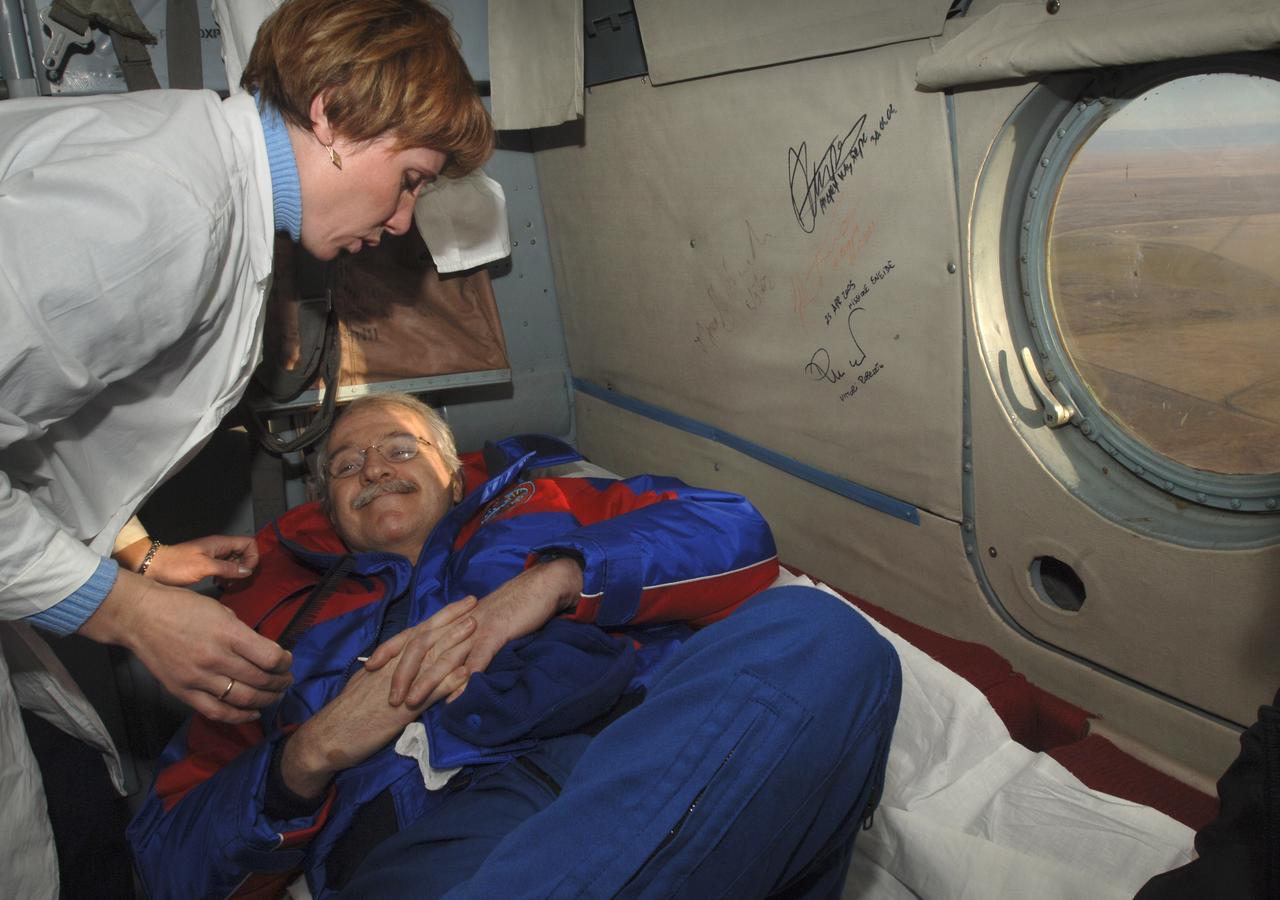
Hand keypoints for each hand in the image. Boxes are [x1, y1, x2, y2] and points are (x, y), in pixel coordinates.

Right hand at [78, 570, 291, 722]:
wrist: (140, 616)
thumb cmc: (183, 606)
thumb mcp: (221, 611)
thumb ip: (242, 634)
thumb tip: (264, 652)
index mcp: (228, 633)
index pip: (270, 657)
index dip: (285, 662)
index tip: (287, 661)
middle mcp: (215, 658)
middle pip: (260, 679)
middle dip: (280, 682)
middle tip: (287, 680)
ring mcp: (198, 678)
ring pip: (243, 698)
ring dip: (266, 700)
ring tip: (275, 695)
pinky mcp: (183, 692)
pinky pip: (216, 711)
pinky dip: (239, 716)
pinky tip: (252, 713)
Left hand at [143, 535, 259, 586]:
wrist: (153, 567)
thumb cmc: (175, 565)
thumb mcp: (204, 566)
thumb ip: (227, 567)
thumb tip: (247, 570)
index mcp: (220, 544)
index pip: (249, 543)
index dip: (252, 557)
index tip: (245, 571)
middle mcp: (219, 548)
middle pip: (244, 552)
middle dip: (245, 567)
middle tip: (237, 580)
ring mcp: (212, 556)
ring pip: (235, 561)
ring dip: (236, 573)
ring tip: (229, 584)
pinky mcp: (206, 565)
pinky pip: (224, 568)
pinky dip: (227, 576)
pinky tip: (220, 583)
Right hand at [281, 601, 475, 798]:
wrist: (327, 737)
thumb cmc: (346, 713)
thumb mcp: (367, 684)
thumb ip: (386, 672)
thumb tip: (401, 663)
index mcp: (386, 661)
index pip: (416, 632)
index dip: (438, 616)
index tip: (458, 603)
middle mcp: (393, 667)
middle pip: (425, 637)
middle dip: (451, 618)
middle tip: (473, 601)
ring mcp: (398, 687)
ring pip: (430, 658)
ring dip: (454, 642)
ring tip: (474, 627)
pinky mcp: (401, 711)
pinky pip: (429, 693)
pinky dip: (448, 682)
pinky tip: (466, 673)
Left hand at [366, 559, 584, 706]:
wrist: (538, 588)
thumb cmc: (507, 608)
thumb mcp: (477, 622)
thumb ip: (459, 639)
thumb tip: (442, 661)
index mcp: (449, 619)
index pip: (412, 633)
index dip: (389, 648)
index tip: (368, 667)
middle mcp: (456, 623)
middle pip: (421, 646)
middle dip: (402, 673)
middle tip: (389, 699)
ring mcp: (475, 629)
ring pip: (444, 656)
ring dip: (426, 681)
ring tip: (412, 703)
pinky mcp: (496, 634)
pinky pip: (477, 660)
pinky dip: (464, 681)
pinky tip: (454, 699)